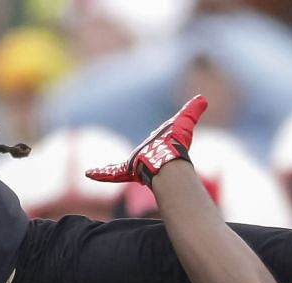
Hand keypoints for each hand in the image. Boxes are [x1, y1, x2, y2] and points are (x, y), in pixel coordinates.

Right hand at [85, 95, 206, 185]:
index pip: (154, 145)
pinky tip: (89, 173)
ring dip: (109, 171)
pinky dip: (100, 173)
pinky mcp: (125, 171)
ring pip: (119, 169)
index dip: (156, 143)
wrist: (167, 161)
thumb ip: (192, 111)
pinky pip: (111, 174)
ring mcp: (133, 165)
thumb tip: (202, 99)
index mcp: (155, 146)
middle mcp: (143, 156)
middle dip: (136, 161)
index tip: (156, 141)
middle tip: (134, 161)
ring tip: (94, 172)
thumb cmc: (175, 143)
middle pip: (138, 159)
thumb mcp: (184, 122)